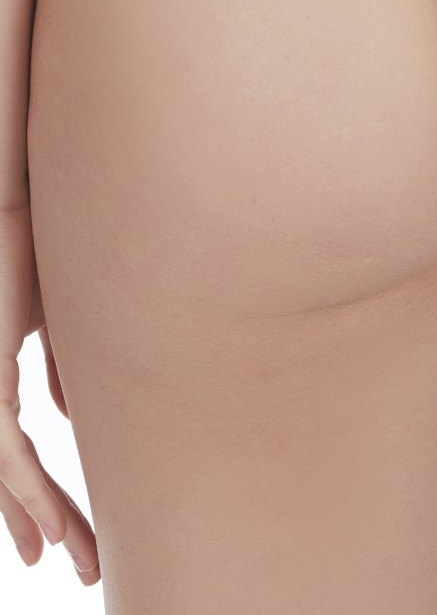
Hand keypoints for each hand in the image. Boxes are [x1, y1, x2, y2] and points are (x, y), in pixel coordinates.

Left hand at [0, 203, 99, 583]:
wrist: (11, 218)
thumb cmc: (37, 254)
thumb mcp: (61, 320)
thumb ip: (65, 367)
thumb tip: (73, 414)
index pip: (21, 454)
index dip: (44, 497)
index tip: (64, 535)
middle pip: (15, 478)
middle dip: (52, 521)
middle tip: (84, 563)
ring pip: (7, 477)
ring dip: (45, 519)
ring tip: (75, 558)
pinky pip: (6, 450)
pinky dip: (28, 491)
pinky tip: (51, 524)